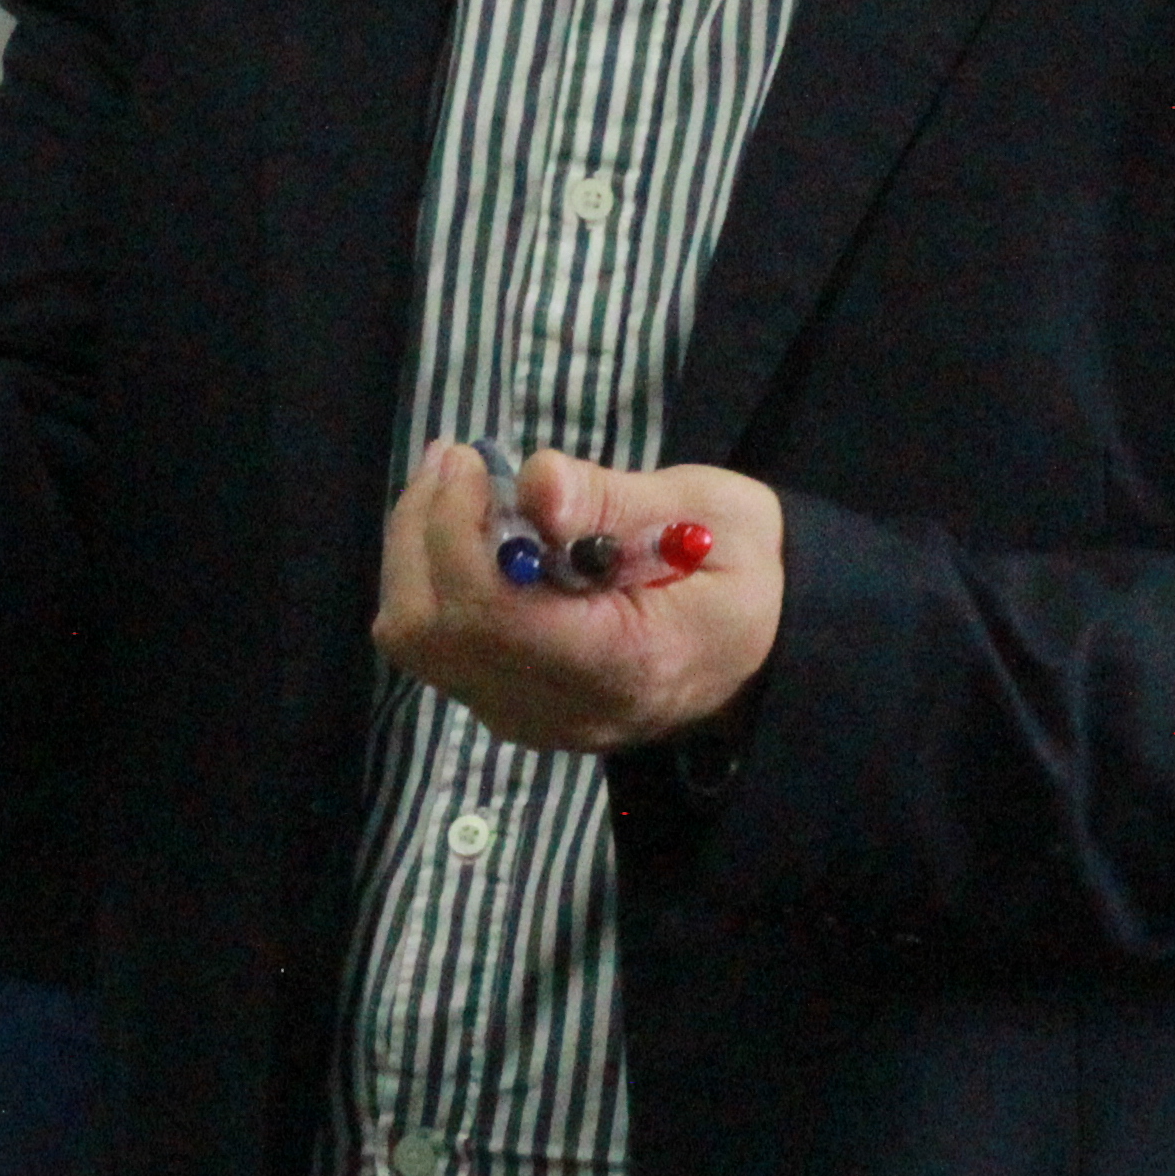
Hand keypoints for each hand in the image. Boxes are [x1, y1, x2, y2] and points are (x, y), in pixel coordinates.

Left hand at [372, 442, 786, 756]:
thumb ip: (616, 501)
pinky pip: (432, 646)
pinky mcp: (506, 706)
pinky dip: (428, 577)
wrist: (761, 650)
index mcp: (622, 666)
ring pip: (416, 641)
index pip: (492, 616)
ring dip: (414, 550)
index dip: (457, 532)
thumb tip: (535, 481)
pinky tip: (463, 526)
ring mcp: (526, 718)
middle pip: (431, 633)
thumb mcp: (714, 515)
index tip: (472, 461)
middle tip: (454, 457)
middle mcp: (559, 710)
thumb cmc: (742, 572)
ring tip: (452, 480)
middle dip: (422, 531)